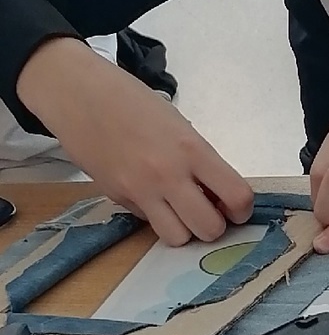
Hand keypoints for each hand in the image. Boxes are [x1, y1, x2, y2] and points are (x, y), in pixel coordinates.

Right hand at [16, 36, 252, 244]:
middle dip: (214, 226)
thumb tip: (217, 197)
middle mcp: (169, 175)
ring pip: (177, 238)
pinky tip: (150, 195)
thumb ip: (201, 162)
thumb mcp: (180, 127)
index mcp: (193, 150)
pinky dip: (155, 217)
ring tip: (180, 211)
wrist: (81, 97)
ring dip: (184, 230)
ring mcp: (141, 190)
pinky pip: (147, 223)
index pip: (236, 196)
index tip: (236, 209)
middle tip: (207, 212)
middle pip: (209, 229)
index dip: (242, 210)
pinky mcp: (118, 198)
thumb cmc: (135, 104)